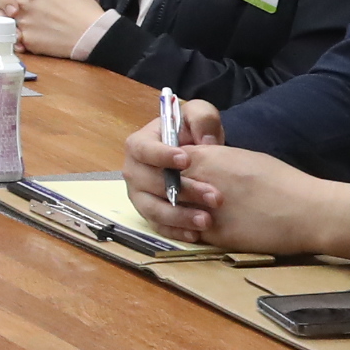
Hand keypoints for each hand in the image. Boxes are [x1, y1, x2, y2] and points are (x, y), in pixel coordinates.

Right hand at [121, 99, 226, 233]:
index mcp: (140, 145)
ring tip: (207, 221)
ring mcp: (141, 196)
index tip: (186, 160)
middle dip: (182, 190)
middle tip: (215, 196)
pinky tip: (196, 235)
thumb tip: (205, 141)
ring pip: (152, 209)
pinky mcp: (152, 215)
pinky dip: (176, 232)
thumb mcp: (198, 115)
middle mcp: (134, 172)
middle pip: (149, 183)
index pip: (142, 149)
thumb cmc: (192, 135)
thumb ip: (202, 117)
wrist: (197, 160)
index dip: (160, 155)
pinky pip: (159, 227)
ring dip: (178, 216)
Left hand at [125, 112, 349, 257]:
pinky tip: (189, 232)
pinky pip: (185, 233)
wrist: (307, 211)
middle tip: (166, 194)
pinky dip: (183, 232)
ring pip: (167, 210)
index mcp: (204, 158)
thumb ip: (209, 160)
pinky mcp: (213, 235)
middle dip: (159, 189)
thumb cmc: (280, 181)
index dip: (163, 166)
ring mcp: (202, 209)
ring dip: (169, 213)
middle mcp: (196, 182)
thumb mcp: (238, 158)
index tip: (168, 172)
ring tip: (180, 213)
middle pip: (160, 184)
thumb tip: (193, 164)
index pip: (164, 160)